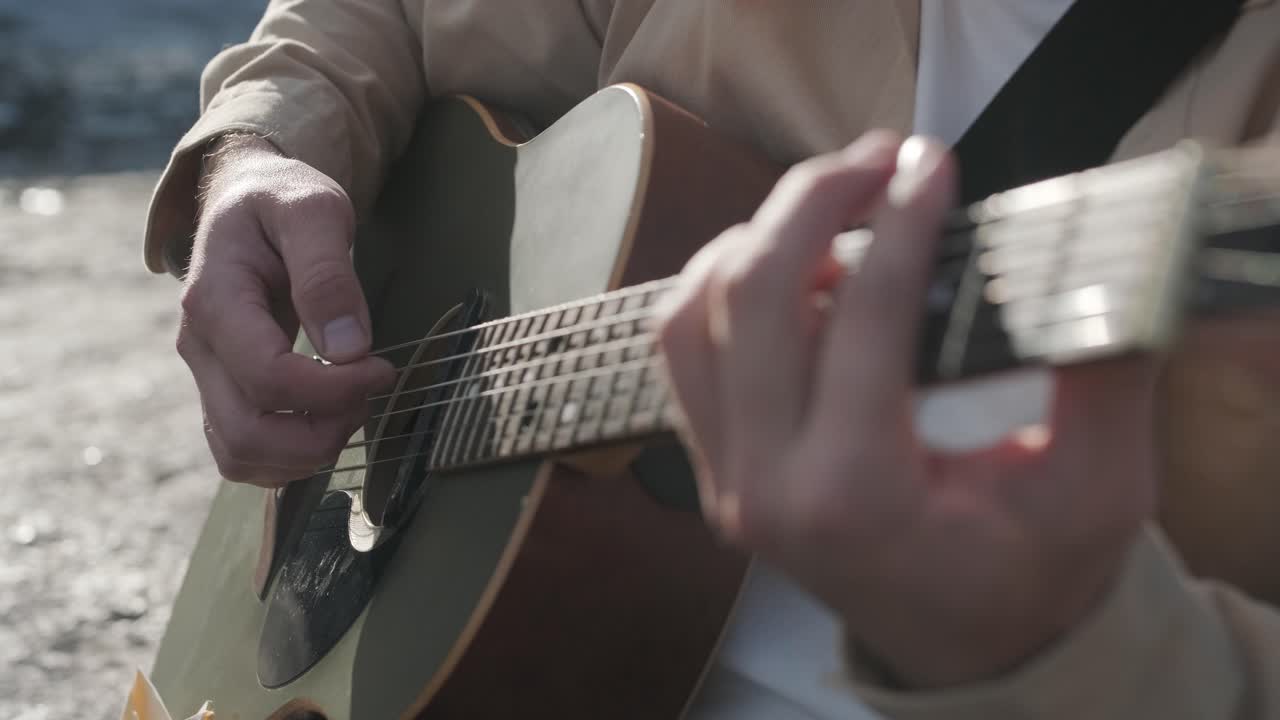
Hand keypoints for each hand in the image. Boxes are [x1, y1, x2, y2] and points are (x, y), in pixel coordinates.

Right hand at [177, 135, 393, 486]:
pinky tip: (328, 421)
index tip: (382, 368)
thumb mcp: (314, 211)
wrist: (248, 199)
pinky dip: (289, 457)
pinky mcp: (220, 391)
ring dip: (307, 452)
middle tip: (369, 392)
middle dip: (323, 431)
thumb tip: (348, 349)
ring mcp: (204, 374)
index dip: (333, 390)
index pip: (268, 377)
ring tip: (351, 406)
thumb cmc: (283, 199)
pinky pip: (242, 453)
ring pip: (241, 456)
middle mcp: (198, 347)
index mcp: (215, 301)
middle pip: (249, 433)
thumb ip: (327, 274)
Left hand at [654, 132, 1157, 687]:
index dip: (897, 223)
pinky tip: (787, 266)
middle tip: (878, 158)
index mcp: (856, 497)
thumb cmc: (1026, 577)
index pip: (860, 321)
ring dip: (756, 239)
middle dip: (811, 201)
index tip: (930, 163)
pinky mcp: (714, 468)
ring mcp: (726, 480)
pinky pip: (682, 352)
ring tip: (833, 209)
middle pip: (752, 297)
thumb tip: (1095, 263)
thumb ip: (1101, 381)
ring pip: (692, 316)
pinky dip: (720, 287)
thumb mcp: (1094, 492)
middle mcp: (766, 488)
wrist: (963, 645)